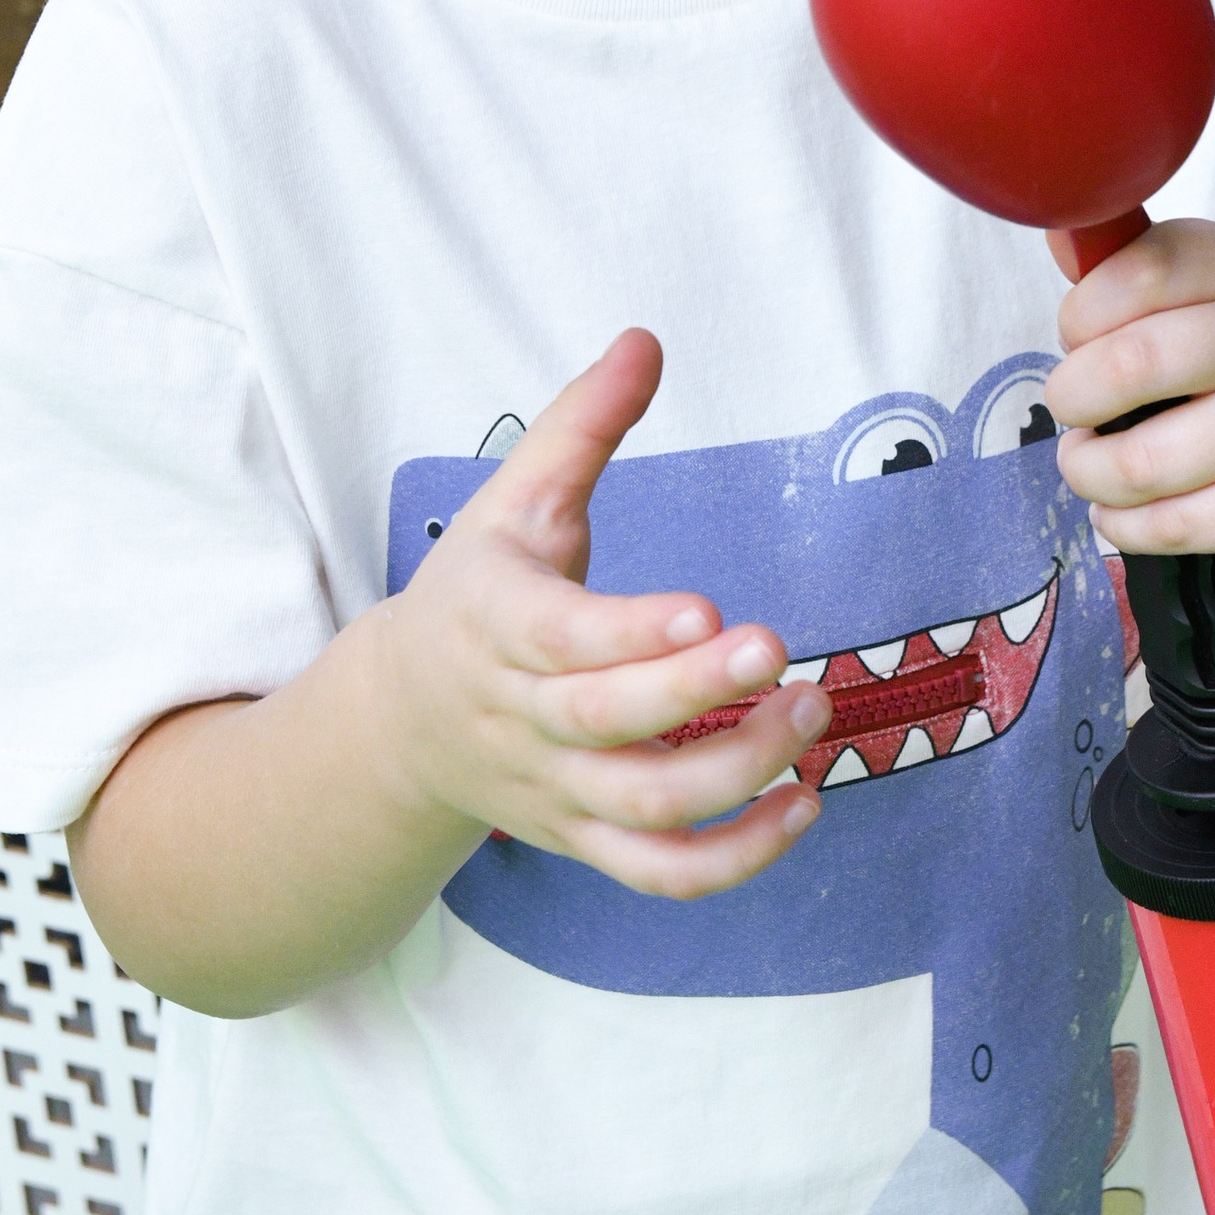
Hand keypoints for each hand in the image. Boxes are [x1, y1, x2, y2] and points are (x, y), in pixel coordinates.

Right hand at [361, 327, 830, 899]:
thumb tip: (644, 340)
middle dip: (699, 698)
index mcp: (497, 621)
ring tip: (811, 714)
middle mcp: (522, 715)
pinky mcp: (584, 838)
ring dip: (736, 775)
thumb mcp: (510, 501)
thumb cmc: (479, 593)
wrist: (403, 721)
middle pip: (609, 724)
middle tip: (786, 658)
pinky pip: (660, 873)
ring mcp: (554, 788)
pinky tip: (804, 806)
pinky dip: (735, 859)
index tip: (708, 611)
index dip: (632, 633)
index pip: (562, 637)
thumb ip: (581, 425)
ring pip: (643, 808)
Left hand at [1043, 220, 1214, 563]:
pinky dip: (1123, 525)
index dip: (1079, 315)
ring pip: (1141, 462)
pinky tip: (1121, 511)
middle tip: (1073, 409)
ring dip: (1087, 471)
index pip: (1138, 273)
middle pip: (1130, 365)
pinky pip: (1173, 524)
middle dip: (1070, 397)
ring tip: (1090, 463)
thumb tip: (1058, 239)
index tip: (1077, 338)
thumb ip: (1130, 267)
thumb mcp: (1206, 292)